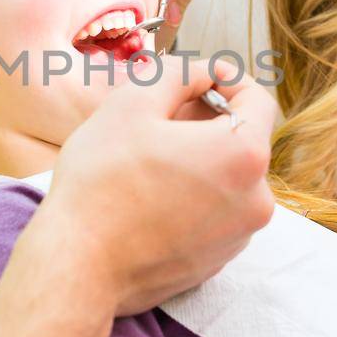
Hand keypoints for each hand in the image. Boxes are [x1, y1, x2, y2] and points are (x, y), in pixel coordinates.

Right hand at [38, 56, 276, 316]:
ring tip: (148, 161)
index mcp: (244, 155)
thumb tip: (203, 73)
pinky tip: (148, 197)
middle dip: (206, 122)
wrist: (78, 264)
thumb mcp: (133, 103)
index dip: (225, 79)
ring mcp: (238, 237)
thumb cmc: (102, 181)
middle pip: (242, 141)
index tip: (192, 79)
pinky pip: (213, 214)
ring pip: (227, 180)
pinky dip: (191, 198)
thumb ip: (180, 73)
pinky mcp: (215, 262)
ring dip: (198, 161)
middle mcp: (256, 200)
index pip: (257, 99)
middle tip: (158, 118)